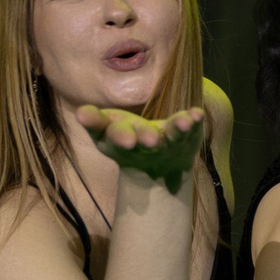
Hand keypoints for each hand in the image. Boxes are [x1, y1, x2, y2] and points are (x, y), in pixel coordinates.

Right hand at [78, 104, 207, 193]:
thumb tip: (81, 114)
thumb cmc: (125, 138)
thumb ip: (94, 121)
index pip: (114, 138)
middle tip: (151, 140)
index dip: (118, 137)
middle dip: (145, 137)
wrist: (159, 166)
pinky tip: (198, 114)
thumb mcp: (105, 132)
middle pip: (143, 140)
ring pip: (172, 135)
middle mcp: (144, 146)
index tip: (125, 139)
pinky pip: (193, 129)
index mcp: (119, 143)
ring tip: (183, 122)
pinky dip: (195, 121)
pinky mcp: (187, 136)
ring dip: (177, 128)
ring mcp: (168, 142)